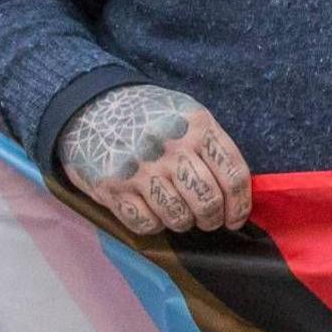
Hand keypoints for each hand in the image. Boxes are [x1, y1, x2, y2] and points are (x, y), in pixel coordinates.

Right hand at [58, 84, 253, 236]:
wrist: (91, 105)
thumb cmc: (147, 114)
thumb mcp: (186, 114)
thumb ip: (209, 145)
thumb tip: (234, 190)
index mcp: (197, 127)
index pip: (233, 176)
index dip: (240, 205)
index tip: (235, 219)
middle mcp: (172, 149)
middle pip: (208, 202)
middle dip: (212, 219)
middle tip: (208, 220)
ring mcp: (142, 170)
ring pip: (179, 218)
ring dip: (183, 223)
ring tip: (179, 215)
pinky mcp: (114, 189)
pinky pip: (146, 224)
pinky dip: (154, 225)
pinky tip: (152, 212)